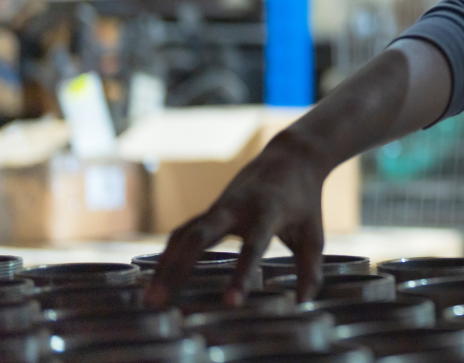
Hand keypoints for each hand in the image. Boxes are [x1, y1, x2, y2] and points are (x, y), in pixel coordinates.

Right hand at [145, 132, 329, 307]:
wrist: (290, 159)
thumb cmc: (305, 202)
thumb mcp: (314, 234)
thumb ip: (310, 269)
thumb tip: (303, 304)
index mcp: (266, 213)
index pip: (251, 248)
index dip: (240, 275)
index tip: (230, 303)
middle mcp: (235, 208)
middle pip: (199, 238)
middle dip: (177, 270)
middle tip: (159, 302)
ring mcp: (217, 208)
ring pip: (183, 236)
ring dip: (165, 265)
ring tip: (150, 299)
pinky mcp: (209, 211)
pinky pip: (182, 233)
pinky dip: (168, 254)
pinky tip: (156, 278)